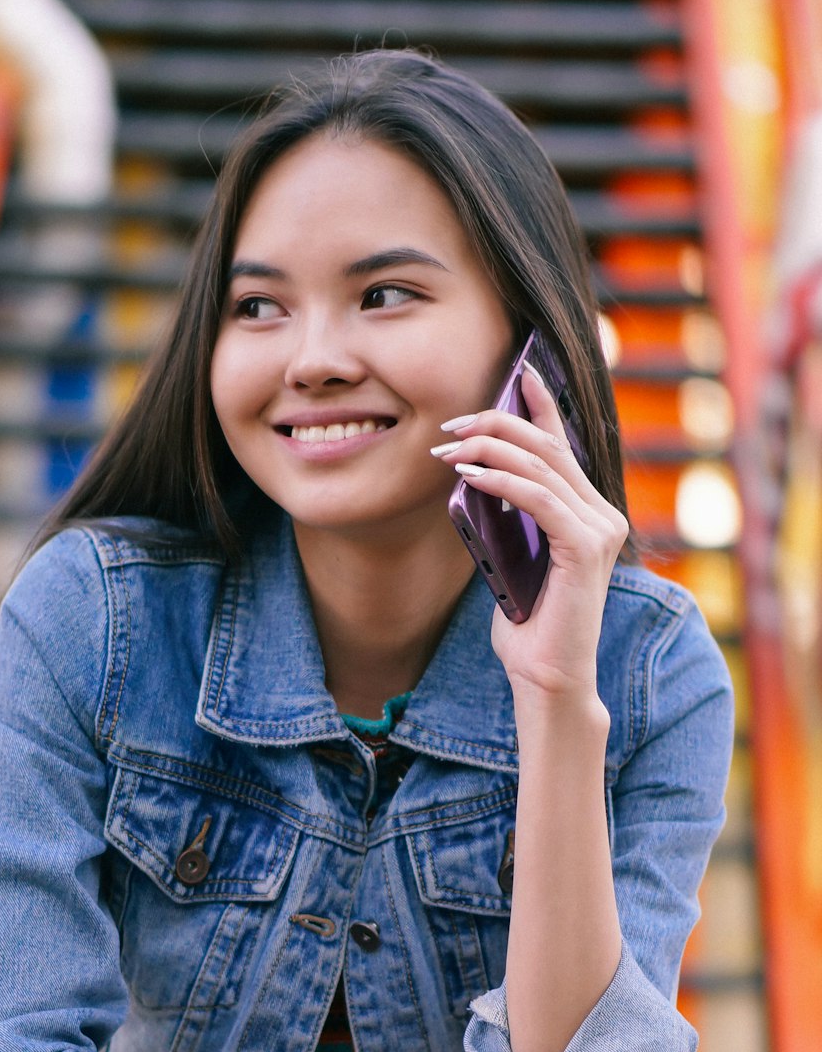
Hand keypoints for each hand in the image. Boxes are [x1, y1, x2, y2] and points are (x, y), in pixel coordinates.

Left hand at [435, 366, 627, 697]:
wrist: (549, 680)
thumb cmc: (529, 629)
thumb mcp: (513, 561)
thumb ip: (511, 522)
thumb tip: (477, 479)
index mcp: (590, 513)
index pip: (563, 447)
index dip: (540, 406)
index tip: (517, 372)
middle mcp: (603, 514)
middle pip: (547, 447)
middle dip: (497, 424)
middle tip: (452, 424)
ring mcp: (599, 529)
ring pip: (540, 466)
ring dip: (488, 449)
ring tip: (448, 448)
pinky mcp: (584, 547)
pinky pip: (537, 498)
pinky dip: (500, 480)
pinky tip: (468, 475)